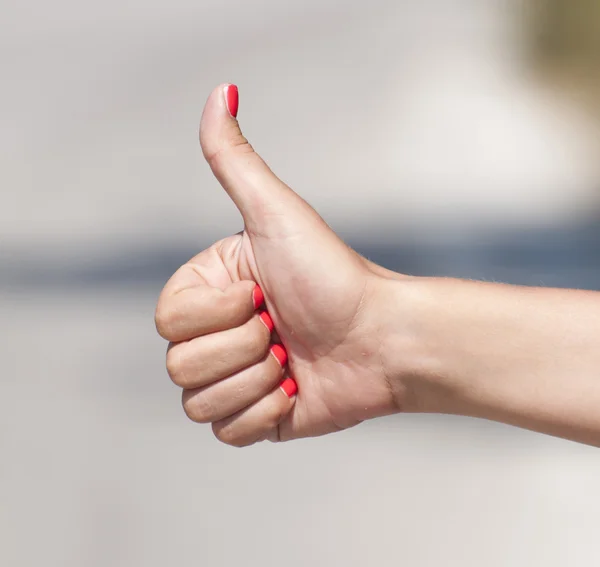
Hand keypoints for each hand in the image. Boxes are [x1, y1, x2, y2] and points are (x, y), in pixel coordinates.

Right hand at [155, 84, 405, 445]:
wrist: (385, 337)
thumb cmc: (334, 274)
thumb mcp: (277, 214)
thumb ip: (234, 160)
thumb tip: (221, 89)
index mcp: (208, 292)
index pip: (167, 322)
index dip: (218, 315)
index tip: (264, 295)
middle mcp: (215, 335)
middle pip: (179, 366)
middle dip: (242, 348)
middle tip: (284, 329)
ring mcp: (233, 379)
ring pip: (198, 403)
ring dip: (257, 381)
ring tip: (295, 358)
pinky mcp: (255, 418)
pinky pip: (227, 432)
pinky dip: (268, 414)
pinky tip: (299, 390)